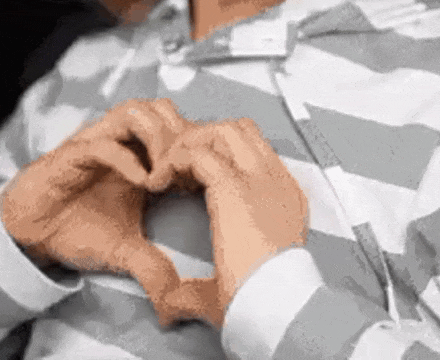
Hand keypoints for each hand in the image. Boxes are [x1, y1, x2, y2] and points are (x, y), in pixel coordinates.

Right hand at [0, 98, 188, 313]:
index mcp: (140, 158)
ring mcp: (98, 144)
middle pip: (163, 109)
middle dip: (181, 137)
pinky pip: (104, 143)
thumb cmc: (77, 231)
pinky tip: (142, 183)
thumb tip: (176, 295)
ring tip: (164, 176)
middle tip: (188, 173)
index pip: (179, 129)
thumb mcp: (125, 251)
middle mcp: (121, 143)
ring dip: (157, 139)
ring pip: (136, 112)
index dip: (197, 148)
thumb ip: (153, 265)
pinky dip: (128, 158)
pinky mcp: (73, 154)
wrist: (31, 236)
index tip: (208, 181)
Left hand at [147, 119, 308, 326]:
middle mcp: (275, 181)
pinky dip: (172, 161)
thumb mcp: (231, 287)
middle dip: (203, 140)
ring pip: (221, 131)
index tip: (190, 183)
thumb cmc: (259, 306)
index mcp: (284, 200)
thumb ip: (196, 289)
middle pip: (239, 130)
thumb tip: (167, 308)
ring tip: (164, 171)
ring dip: (188, 143)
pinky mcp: (234, 186)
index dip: (219, 158)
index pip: (254, 153)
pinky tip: (155, 184)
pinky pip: (196, 152)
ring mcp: (259, 179)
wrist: (275, 309)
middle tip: (174, 169)